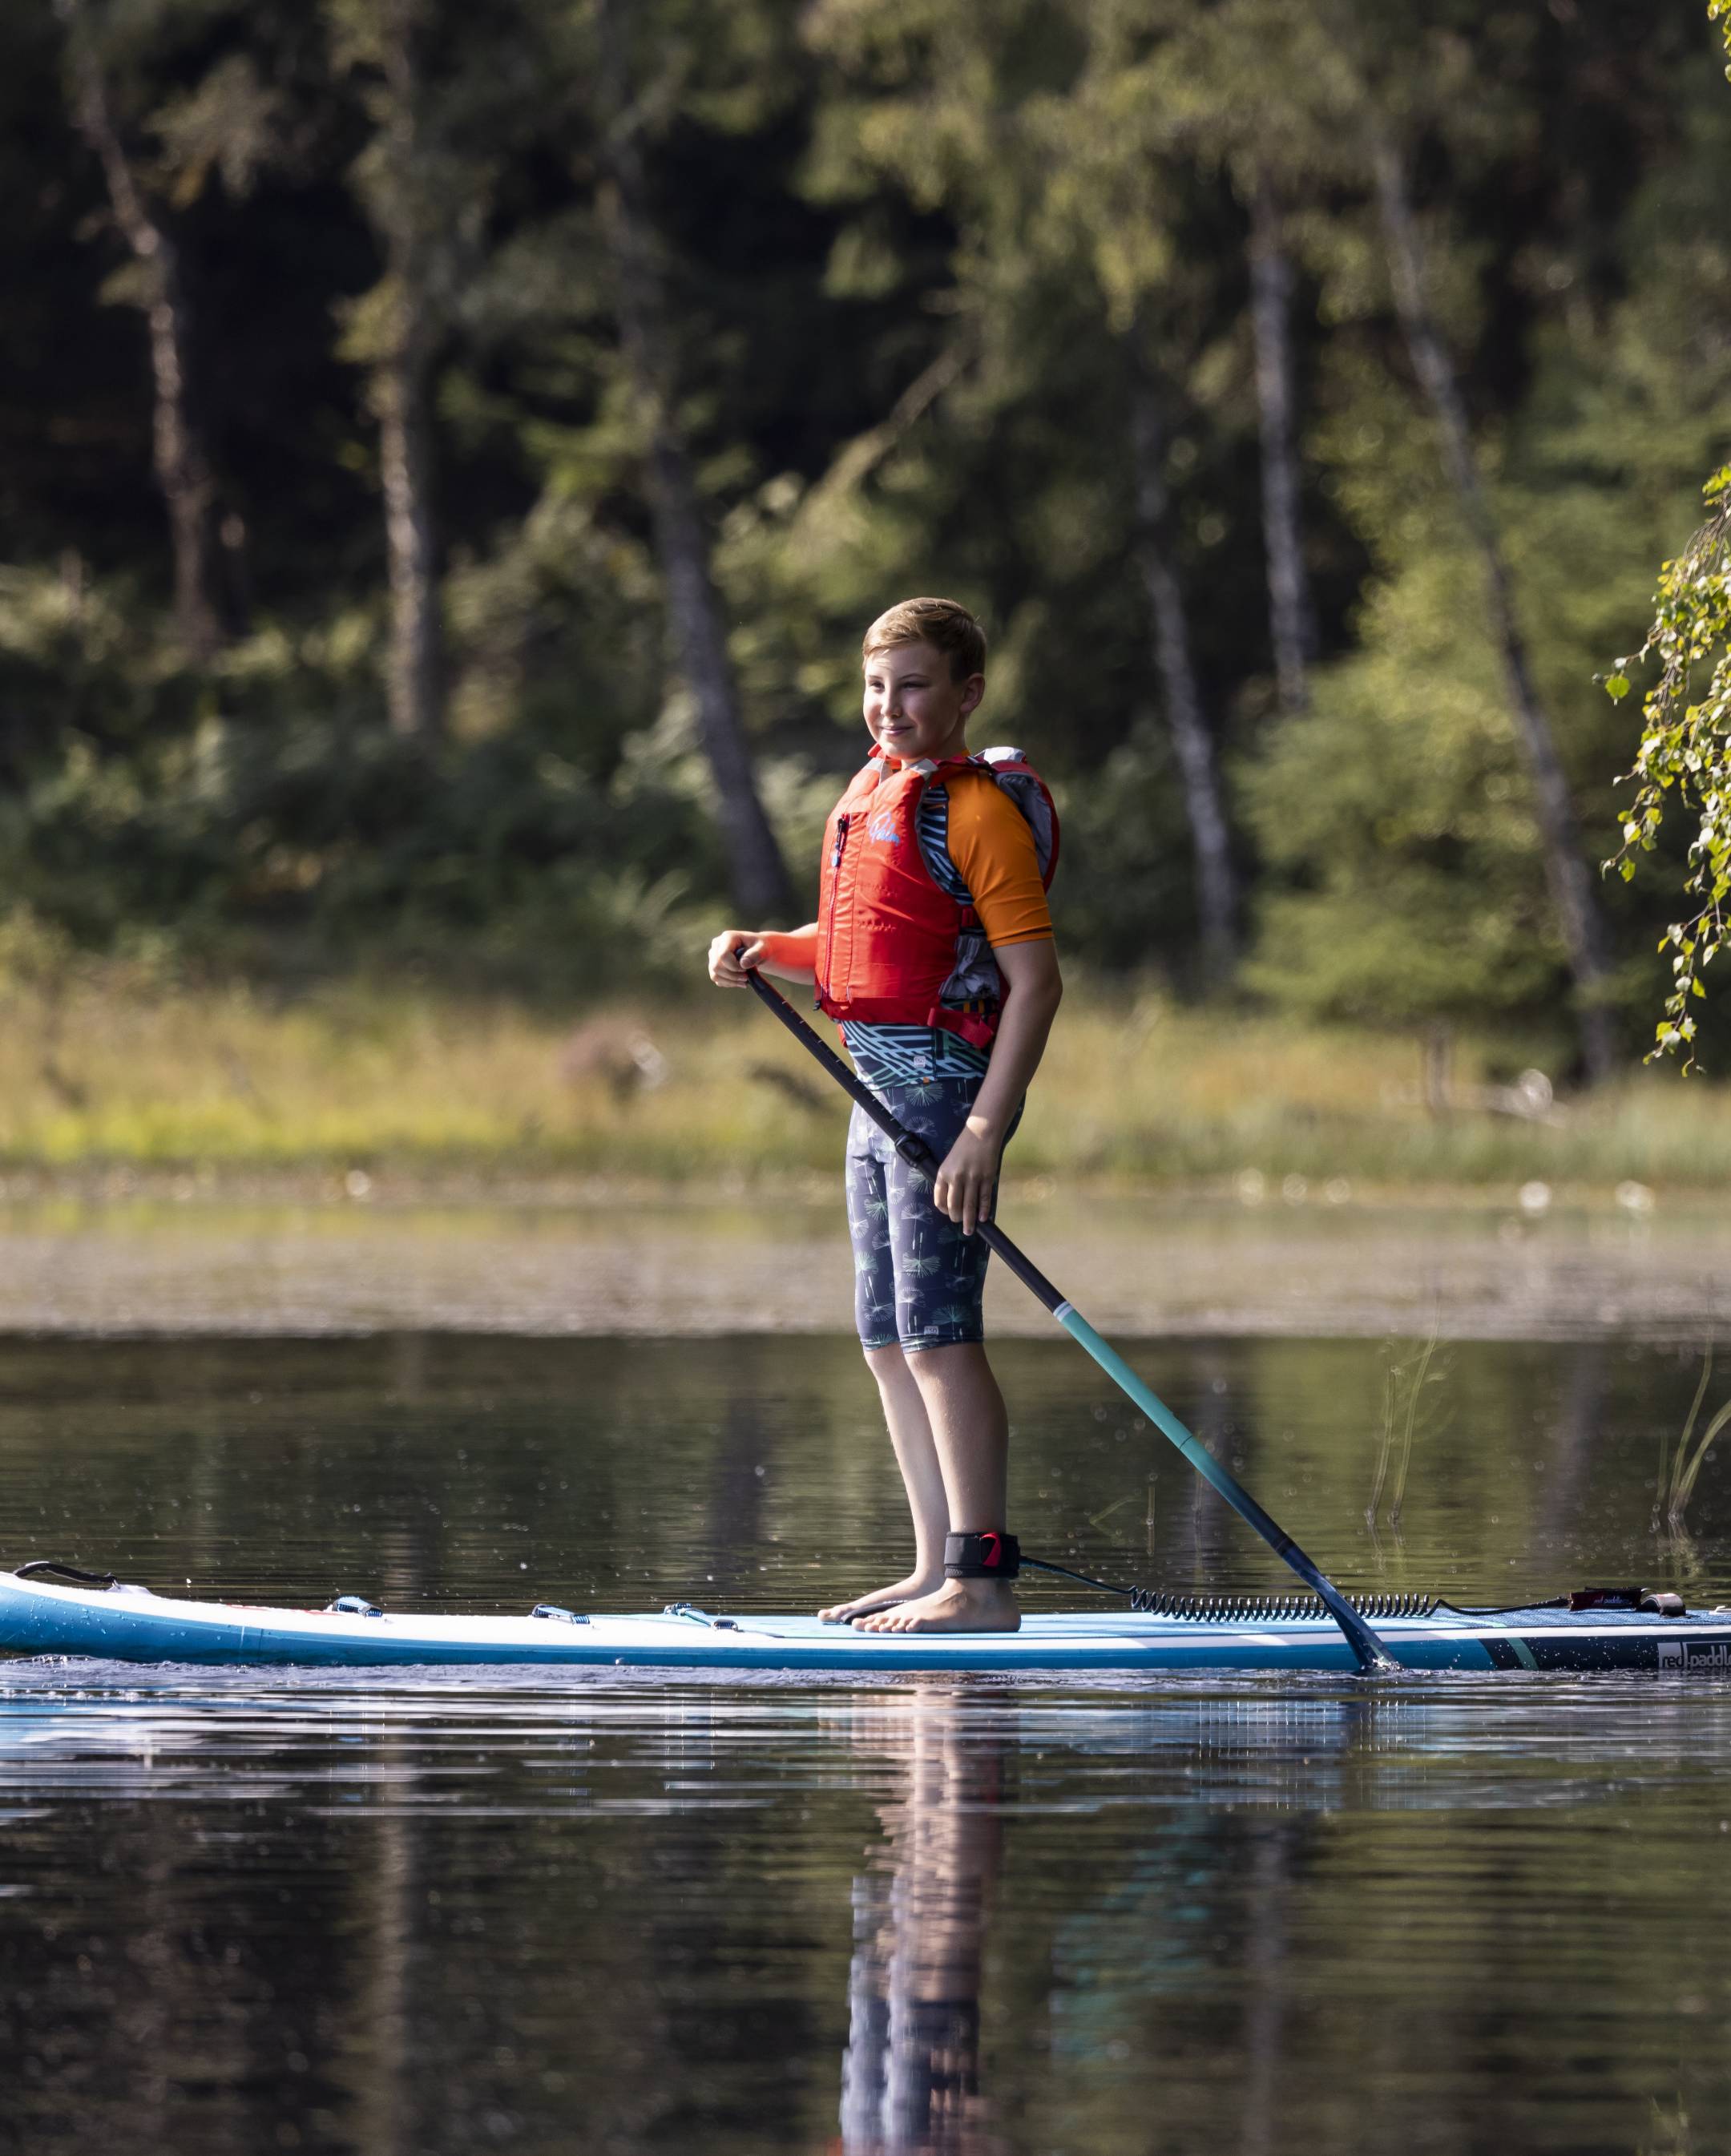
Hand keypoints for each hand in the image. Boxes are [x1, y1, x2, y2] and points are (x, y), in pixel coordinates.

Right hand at [708, 931, 763, 986]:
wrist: (758, 951)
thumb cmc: (761, 948)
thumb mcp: (763, 949)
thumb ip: (755, 954)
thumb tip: (743, 964)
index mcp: (727, 937)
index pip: (723, 955)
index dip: (734, 966)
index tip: (746, 969)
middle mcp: (717, 944)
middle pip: (716, 966)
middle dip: (732, 976)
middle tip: (746, 978)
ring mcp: (714, 955)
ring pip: (714, 974)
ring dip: (730, 981)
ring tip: (744, 981)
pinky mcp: (714, 964)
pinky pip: (716, 979)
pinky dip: (728, 983)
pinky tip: (739, 981)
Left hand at [932, 1121, 1001, 1235]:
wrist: (981, 1133)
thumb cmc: (963, 1148)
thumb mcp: (949, 1162)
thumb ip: (948, 1180)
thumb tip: (950, 1201)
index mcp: (943, 1174)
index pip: (939, 1200)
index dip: (944, 1210)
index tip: (949, 1214)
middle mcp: (956, 1177)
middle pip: (954, 1206)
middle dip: (957, 1218)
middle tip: (961, 1226)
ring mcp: (973, 1178)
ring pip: (969, 1205)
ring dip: (969, 1221)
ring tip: (969, 1231)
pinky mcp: (987, 1177)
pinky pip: (984, 1198)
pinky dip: (984, 1210)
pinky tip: (982, 1218)